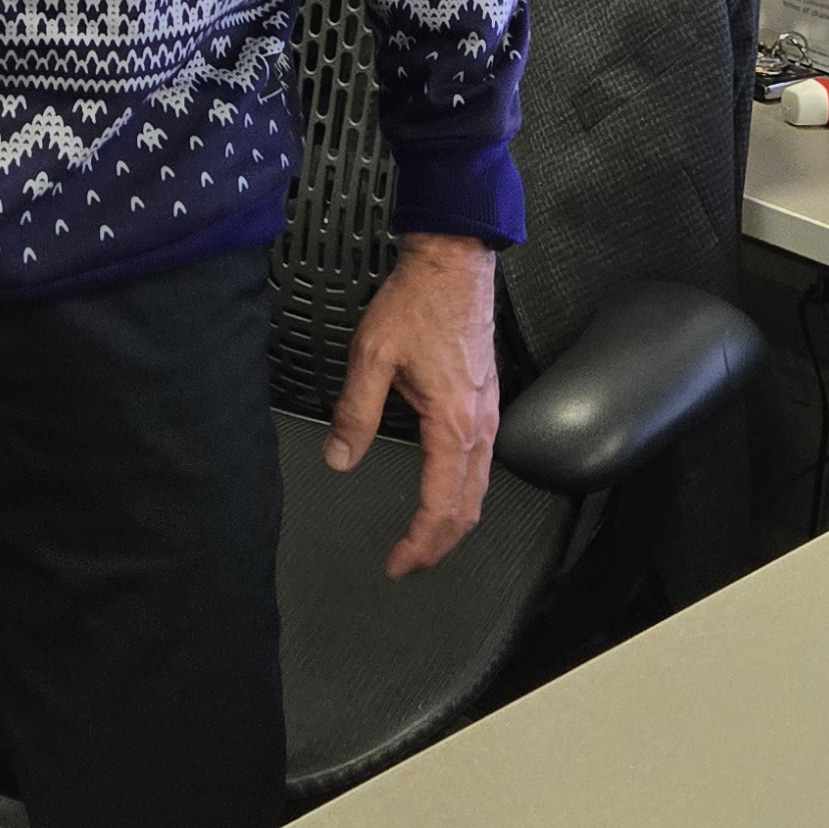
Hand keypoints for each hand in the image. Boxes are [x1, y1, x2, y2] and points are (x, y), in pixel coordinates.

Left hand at [325, 231, 499, 578]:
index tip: (397, 563)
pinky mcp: (486, 401)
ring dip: (454, 522)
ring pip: (479, 489)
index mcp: (452, 423)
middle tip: (409, 564)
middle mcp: (478, 426)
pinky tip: (445, 493)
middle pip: (468, 508)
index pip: (440, 505)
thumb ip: (354, 413)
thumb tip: (340, 457)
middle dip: (439, 545)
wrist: (454, 263)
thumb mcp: (372, 356)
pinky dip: (464, 493)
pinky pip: (481, 464)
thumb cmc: (419, 302)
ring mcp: (488, 414)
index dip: (419, 544)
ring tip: (425, 540)